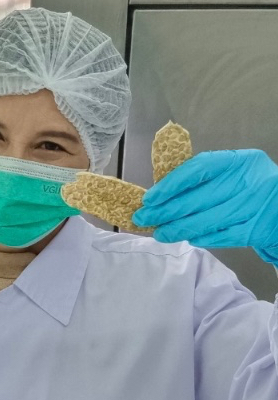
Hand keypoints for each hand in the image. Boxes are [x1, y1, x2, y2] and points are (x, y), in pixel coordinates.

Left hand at [132, 149, 277, 263]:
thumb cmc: (251, 189)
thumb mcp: (234, 173)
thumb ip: (204, 178)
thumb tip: (160, 193)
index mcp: (242, 161)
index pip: (198, 169)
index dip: (170, 185)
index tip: (149, 198)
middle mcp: (251, 182)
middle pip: (197, 199)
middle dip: (165, 211)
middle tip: (143, 219)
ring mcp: (255, 208)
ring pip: (205, 221)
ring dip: (177, 229)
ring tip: (160, 233)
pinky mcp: (256, 231)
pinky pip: (220, 237)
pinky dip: (200, 238)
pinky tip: (188, 238)